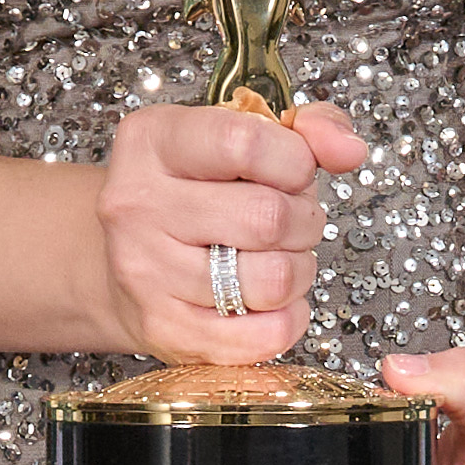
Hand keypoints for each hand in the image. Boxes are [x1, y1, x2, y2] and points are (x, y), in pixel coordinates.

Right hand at [92, 96, 366, 360]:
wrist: (116, 260)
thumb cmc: (195, 192)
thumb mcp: (238, 135)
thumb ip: (306, 128)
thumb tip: (349, 150)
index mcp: (153, 141)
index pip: (245, 143)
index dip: (294, 161)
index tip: (293, 171)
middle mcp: (137, 204)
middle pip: (267, 217)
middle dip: (303, 220)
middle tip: (290, 221)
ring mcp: (145, 271)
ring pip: (273, 280)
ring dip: (297, 270)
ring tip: (278, 259)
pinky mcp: (163, 329)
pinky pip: (264, 335)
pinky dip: (288, 319)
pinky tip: (272, 302)